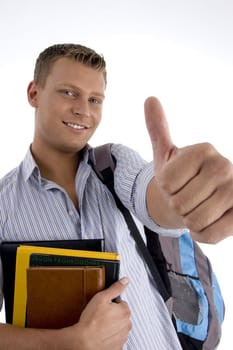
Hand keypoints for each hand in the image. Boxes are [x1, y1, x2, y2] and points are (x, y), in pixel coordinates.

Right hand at [63, 277, 130, 349]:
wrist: (84, 342)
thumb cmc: (91, 321)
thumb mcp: (102, 297)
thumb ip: (115, 288)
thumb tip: (125, 280)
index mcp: (125, 311)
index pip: (121, 304)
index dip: (111, 304)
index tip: (104, 308)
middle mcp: (127, 325)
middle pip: (121, 316)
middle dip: (112, 315)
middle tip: (100, 316)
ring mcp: (122, 337)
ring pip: (118, 328)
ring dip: (111, 326)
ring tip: (99, 326)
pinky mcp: (117, 347)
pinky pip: (115, 339)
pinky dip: (110, 337)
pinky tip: (101, 335)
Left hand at [145, 96, 232, 242]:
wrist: (200, 198)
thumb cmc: (180, 176)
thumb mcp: (166, 153)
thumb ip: (158, 128)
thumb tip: (150, 99)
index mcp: (204, 150)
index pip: (165, 182)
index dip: (164, 188)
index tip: (174, 182)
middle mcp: (224, 166)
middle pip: (179, 203)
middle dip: (176, 206)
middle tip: (186, 197)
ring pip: (194, 221)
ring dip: (188, 220)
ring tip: (197, 208)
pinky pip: (210, 235)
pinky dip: (201, 234)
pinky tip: (208, 221)